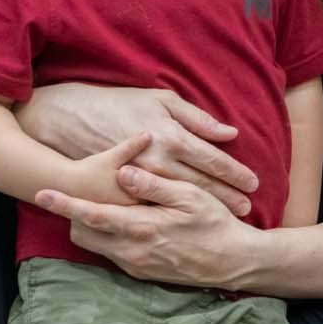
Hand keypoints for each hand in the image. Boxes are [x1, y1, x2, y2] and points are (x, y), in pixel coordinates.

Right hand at [19, 82, 258, 216]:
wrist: (68, 119)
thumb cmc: (118, 104)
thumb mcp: (160, 99)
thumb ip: (196, 118)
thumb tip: (228, 133)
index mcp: (171, 135)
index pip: (212, 159)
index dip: (235, 173)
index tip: (254, 184)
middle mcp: (159, 160)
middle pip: (201, 185)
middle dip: (227, 197)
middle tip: (247, 209)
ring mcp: (141, 180)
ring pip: (181, 200)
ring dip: (206, 209)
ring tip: (226, 220)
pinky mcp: (123, 193)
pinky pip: (153, 207)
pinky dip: (173, 215)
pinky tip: (189, 223)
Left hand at [36, 162, 262, 289]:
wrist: (233, 262)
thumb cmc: (215, 224)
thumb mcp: (190, 197)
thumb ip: (153, 184)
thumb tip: (123, 172)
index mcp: (140, 228)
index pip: (90, 215)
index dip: (64, 204)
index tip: (42, 193)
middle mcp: (131, 251)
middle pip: (83, 233)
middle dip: (74, 215)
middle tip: (76, 195)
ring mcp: (135, 265)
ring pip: (95, 245)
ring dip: (93, 227)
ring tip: (102, 206)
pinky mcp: (141, 274)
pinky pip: (112, 254)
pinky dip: (111, 238)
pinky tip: (126, 224)